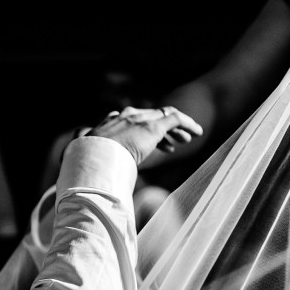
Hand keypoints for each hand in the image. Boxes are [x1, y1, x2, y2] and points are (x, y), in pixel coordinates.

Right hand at [86, 106, 202, 164]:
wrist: (93, 160)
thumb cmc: (91, 165)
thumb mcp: (93, 160)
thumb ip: (100, 160)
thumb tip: (98, 173)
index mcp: (110, 123)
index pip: (134, 121)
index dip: (148, 133)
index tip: (159, 145)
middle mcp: (125, 116)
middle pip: (150, 117)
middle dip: (165, 130)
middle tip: (176, 143)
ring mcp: (138, 119)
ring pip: (164, 117)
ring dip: (177, 129)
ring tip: (187, 140)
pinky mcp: (152, 126)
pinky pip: (175, 119)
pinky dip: (188, 123)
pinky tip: (198, 132)